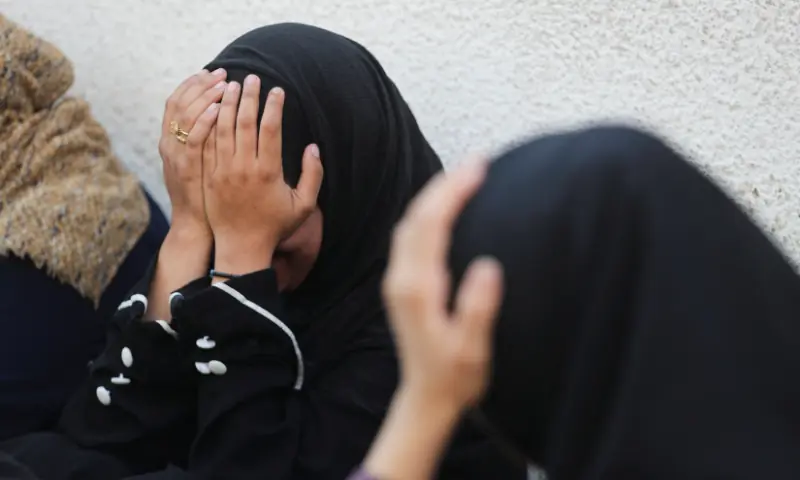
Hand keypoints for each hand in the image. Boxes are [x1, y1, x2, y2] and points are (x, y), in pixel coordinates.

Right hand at [158, 68, 226, 234]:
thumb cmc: (206, 196)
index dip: (191, 84)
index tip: (211, 72)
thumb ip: (202, 139)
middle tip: (222, 73)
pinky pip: (193, 140)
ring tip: (225, 85)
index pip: (176, 102)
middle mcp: (169, 146)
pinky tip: (219, 110)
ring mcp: (176, 158)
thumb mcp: (198, 163)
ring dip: (205, 97)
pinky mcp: (187, 171)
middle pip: (178, 103)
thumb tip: (218, 112)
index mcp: (170, 142)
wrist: (198, 228)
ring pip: (184, 117)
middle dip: (200, 85)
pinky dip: (203, 122)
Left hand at [203, 75, 322, 273]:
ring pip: (223, 128)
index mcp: (268, 171)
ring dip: (228, 104)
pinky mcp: (209, 175)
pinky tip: (215, 109)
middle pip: (245, 122)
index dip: (274, 106)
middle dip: (250, 96)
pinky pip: (208, 143)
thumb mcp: (303, 205)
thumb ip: (313, 175)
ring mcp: (223, 171)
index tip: (278, 90)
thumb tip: (313, 148)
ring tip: (232, 85)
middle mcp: (243, 167)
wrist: (241, 247)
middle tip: (253, 77)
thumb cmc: (275, 227)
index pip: (270, 128)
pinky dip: (211, 123)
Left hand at [383, 161, 502, 412]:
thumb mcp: (471, 349)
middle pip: (416, 217)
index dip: (452, 192)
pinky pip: (411, 237)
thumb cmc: (454, 376)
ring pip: (410, 224)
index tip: (478, 167)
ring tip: (465, 176)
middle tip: (477, 162)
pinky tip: (447, 208)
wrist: (425, 398)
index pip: (430, 225)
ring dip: (434, 196)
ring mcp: (398, 281)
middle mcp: (401, 279)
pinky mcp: (402, 286)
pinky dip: (428, 213)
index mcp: (417, 289)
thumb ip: (477, 309)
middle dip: (444, 185)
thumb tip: (487, 267)